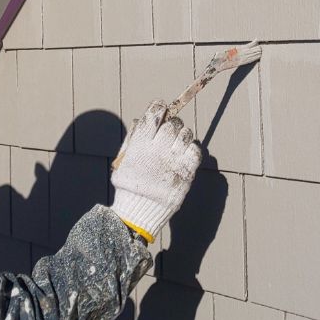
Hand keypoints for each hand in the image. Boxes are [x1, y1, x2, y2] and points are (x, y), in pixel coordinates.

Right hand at [109, 101, 200, 243]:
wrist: (139, 212)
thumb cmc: (129, 186)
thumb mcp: (123, 161)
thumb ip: (132, 140)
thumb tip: (141, 120)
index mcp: (140, 145)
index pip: (154, 114)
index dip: (159, 108)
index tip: (161, 109)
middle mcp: (158, 150)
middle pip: (172, 123)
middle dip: (172, 124)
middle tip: (169, 133)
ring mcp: (174, 161)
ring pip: (186, 134)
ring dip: (183, 135)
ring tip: (177, 145)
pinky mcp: (186, 172)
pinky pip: (196, 151)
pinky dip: (192, 149)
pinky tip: (184, 155)